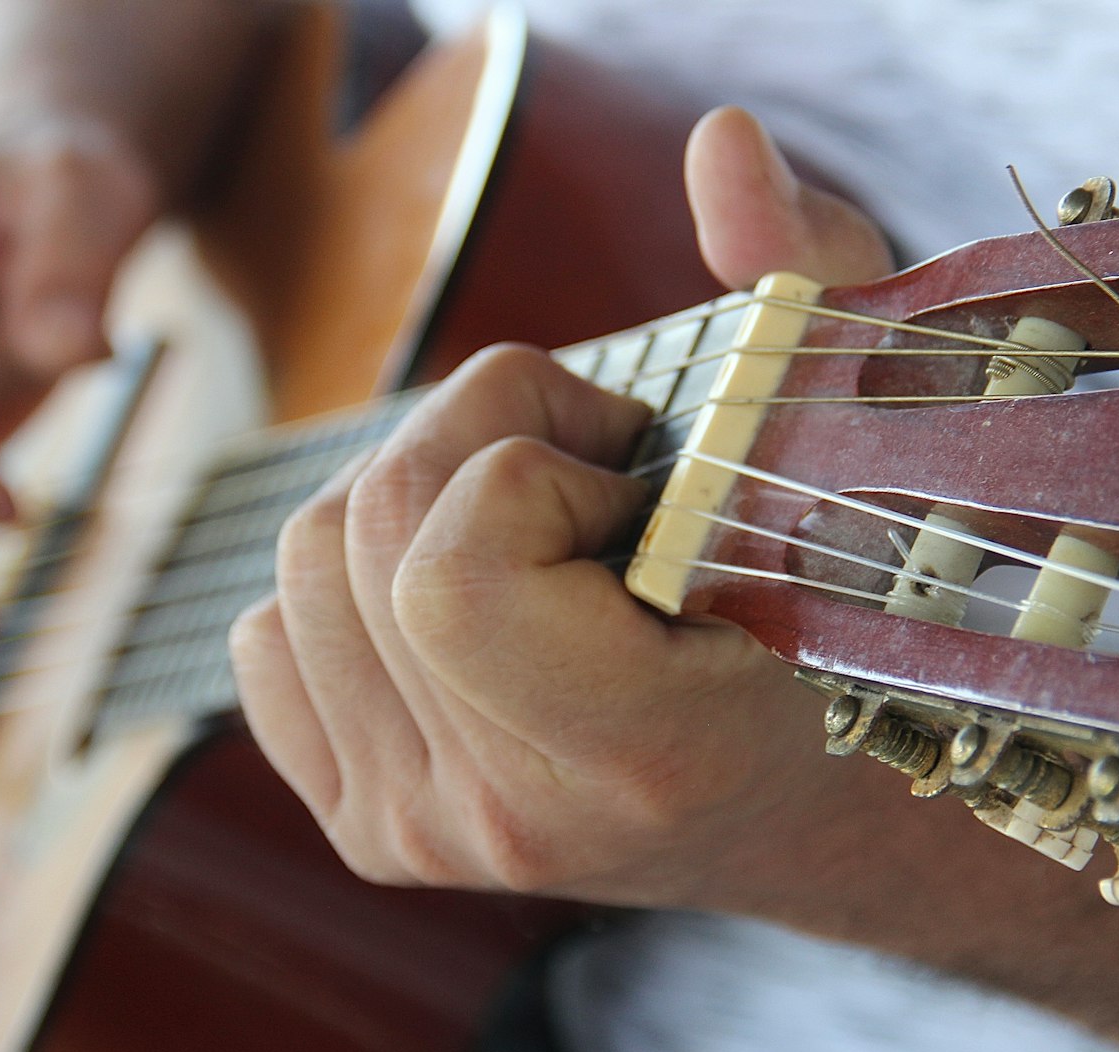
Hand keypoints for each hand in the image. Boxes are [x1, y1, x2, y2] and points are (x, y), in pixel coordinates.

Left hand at [228, 108, 891, 906]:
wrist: (793, 804)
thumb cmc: (834, 612)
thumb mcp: (854, 441)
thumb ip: (807, 282)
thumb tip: (718, 148)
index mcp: (640, 755)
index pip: (453, 574)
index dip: (524, 464)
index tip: (629, 479)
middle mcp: (509, 821)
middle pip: (362, 536)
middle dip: (474, 444)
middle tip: (592, 476)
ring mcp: (421, 836)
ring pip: (300, 566)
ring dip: (410, 498)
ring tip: (535, 530)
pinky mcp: (366, 827)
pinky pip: (265, 638)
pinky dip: (344, 580)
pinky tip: (462, 599)